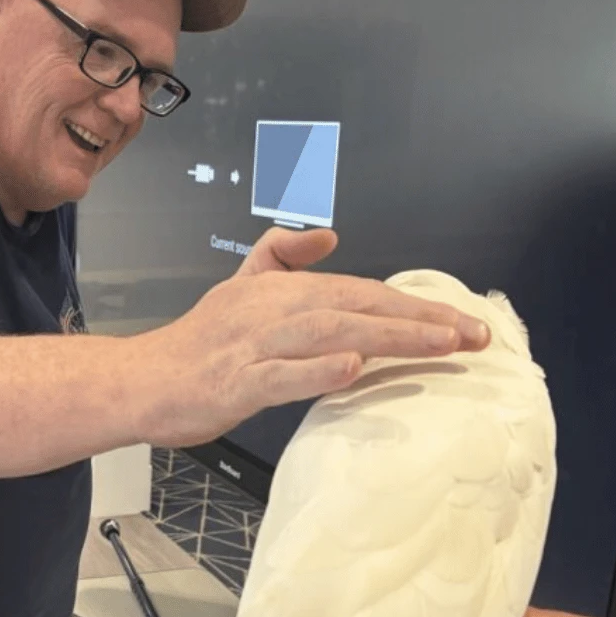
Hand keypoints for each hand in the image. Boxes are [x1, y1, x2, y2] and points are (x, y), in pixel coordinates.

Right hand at [130, 227, 489, 449]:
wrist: (141, 380)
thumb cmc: (196, 343)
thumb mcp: (239, 286)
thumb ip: (280, 255)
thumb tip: (328, 234)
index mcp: (278, 288)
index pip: (358, 290)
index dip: (412, 304)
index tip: (463, 322)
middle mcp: (270, 309)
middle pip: (354, 304)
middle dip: (418, 318)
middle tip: (473, 334)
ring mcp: (252, 344)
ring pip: (328, 331)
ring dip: (387, 335)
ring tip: (439, 344)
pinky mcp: (234, 382)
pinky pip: (280, 374)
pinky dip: (316, 369)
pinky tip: (352, 366)